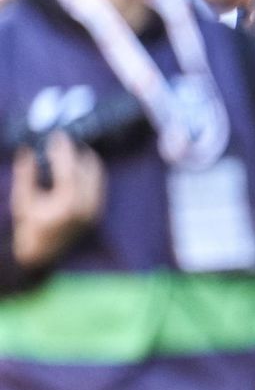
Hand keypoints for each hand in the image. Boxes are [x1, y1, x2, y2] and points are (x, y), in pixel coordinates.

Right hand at [10, 133, 105, 268]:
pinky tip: (81, 162)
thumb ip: (26, 175)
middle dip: (76, 152)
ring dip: (86, 160)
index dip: (64, 151)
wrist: (43, 253)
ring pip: (96, 177)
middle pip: (86, 171)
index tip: (58, 136)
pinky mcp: (96, 211)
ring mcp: (94, 210)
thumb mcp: (23, 201)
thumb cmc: (30, 228)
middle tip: (65, 138)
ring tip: (74, 146)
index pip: (69, 171)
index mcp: (67, 206)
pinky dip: (91, 171)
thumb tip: (27, 151)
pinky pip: (98, 185)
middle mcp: (86, 207)